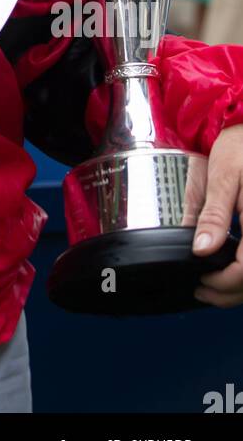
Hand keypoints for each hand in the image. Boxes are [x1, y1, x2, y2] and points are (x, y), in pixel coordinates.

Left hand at [192, 125, 242, 306]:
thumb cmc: (239, 148)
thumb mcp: (222, 175)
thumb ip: (213, 214)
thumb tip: (201, 250)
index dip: (224, 284)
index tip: (201, 282)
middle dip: (230, 293)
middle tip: (203, 290)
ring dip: (240, 288)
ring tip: (214, 286)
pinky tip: (230, 270)